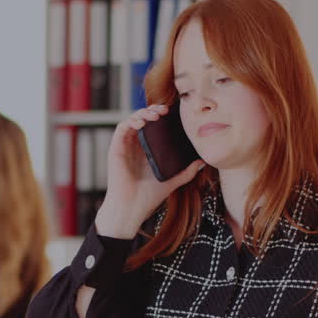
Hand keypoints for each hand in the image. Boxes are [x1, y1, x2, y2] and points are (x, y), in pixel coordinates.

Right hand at [94, 104, 205, 238]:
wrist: (132, 208)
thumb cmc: (148, 197)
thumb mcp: (172, 181)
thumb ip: (186, 172)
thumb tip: (202, 162)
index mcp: (146, 151)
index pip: (153, 127)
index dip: (161, 116)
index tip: (172, 113)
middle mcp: (135, 146)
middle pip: (142, 120)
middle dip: (153, 110)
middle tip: (165, 109)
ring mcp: (124, 146)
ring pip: (132, 120)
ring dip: (142, 113)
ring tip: (155, 115)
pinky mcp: (115, 149)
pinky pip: (121, 128)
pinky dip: (131, 121)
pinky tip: (142, 122)